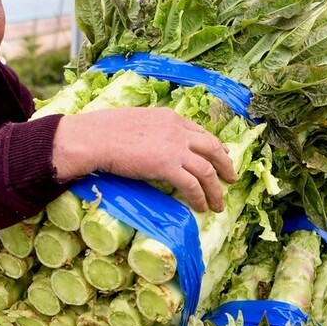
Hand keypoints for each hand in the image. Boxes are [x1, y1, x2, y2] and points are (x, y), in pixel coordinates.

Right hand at [52, 108, 236, 211]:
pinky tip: (201, 207)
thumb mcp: (138, 121)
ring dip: (215, 190)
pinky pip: (192, 185)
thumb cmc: (106, 131)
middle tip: (230, 179)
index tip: (221, 155)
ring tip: (218, 204)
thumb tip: (156, 144)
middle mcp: (178, 130)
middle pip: (212, 148)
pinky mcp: (168, 166)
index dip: (213, 146)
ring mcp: (175, 148)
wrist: (95, 138)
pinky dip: (200, 198)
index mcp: (170, 117)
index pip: (200, 132)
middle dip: (225, 165)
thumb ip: (154, 130)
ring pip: (207, 170)